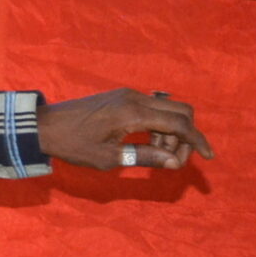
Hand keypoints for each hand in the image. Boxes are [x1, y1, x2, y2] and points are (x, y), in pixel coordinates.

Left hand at [37, 89, 215, 170]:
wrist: (46, 126)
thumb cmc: (74, 145)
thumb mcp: (110, 158)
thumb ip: (145, 157)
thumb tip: (175, 162)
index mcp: (134, 113)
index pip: (179, 123)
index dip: (197, 140)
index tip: (209, 157)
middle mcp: (136, 98)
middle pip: (181, 110)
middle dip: (186, 135)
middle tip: (173, 159)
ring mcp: (130, 94)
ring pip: (168, 108)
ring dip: (171, 132)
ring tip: (155, 155)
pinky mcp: (123, 97)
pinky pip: (154, 107)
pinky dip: (159, 125)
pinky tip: (147, 143)